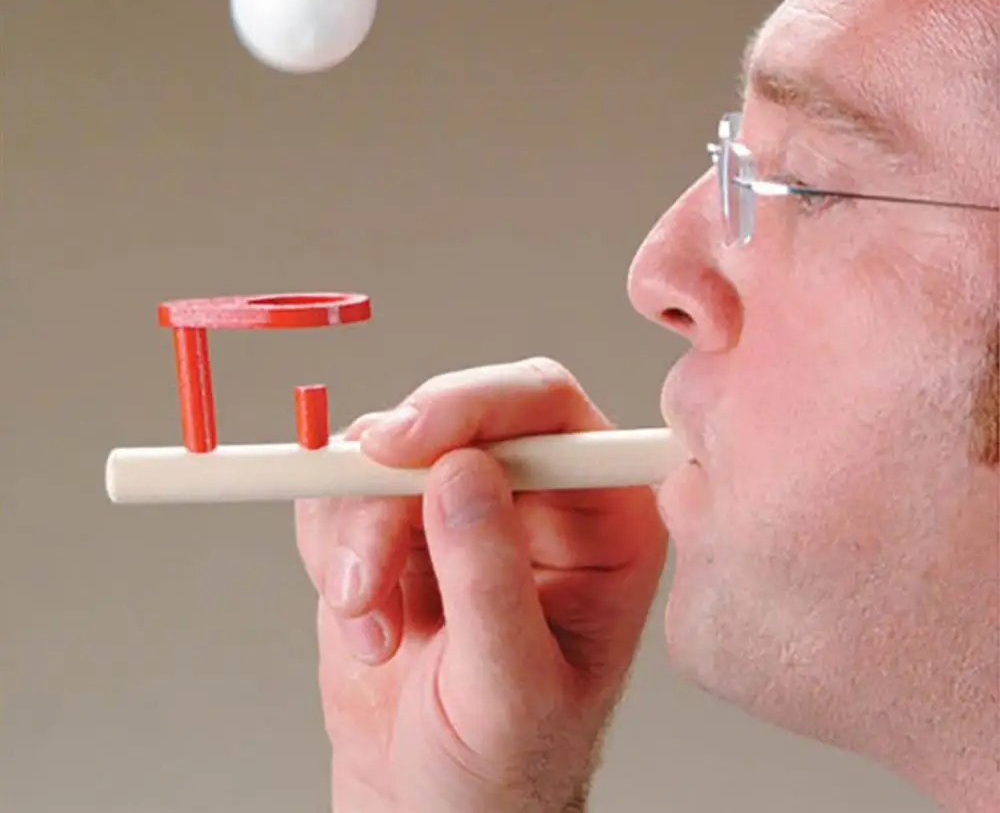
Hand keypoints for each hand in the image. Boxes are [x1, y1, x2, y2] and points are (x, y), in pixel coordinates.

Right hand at [295, 357, 667, 812]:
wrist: (433, 806)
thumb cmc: (503, 768)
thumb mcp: (510, 691)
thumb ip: (490, 580)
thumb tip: (460, 470)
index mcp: (600, 515)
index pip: (544, 405)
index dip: (472, 405)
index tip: (403, 444)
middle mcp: (534, 494)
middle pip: (455, 414)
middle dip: (394, 482)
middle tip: (363, 561)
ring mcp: (459, 503)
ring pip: (384, 448)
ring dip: (357, 534)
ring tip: (372, 624)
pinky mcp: (395, 524)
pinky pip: (340, 488)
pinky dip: (330, 547)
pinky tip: (363, 618)